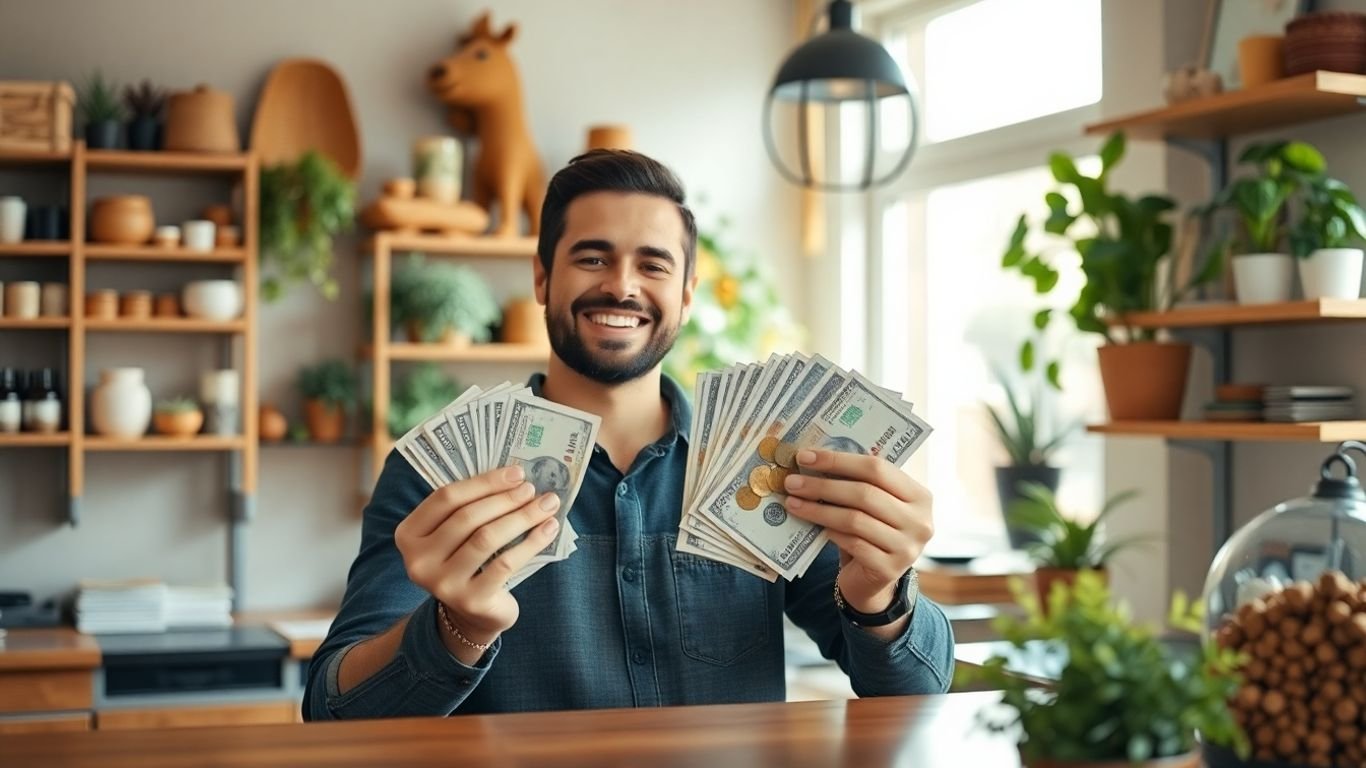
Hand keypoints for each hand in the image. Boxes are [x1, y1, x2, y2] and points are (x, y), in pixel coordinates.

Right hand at [394, 465, 560, 649]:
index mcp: (409, 534)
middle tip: (532, 489)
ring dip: (521, 517)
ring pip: (486, 538)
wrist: (471, 614)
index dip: (483, 482)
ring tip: (546, 505)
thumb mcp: (456, 535)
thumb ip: (471, 506)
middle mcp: (418, 560)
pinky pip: (505, 563)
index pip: (446, 498)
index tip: (516, 473)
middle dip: (505, 499)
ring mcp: (442, 584)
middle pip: (467, 517)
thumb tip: (515, 477)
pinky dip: (531, 542)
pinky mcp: (470, 600)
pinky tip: (549, 528)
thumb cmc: (467, 560)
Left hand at [782, 449, 932, 613]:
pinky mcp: (889, 570)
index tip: (805, 457)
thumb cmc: (870, 531)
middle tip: (793, 482)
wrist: (873, 579)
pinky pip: (853, 544)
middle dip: (823, 485)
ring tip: (793, 502)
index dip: (839, 460)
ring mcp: (907, 548)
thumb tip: (814, 458)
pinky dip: (831, 532)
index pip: (878, 468)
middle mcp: (920, 521)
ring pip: (855, 519)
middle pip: (865, 493)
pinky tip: (815, 526)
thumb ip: (856, 482)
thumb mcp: (872, 505)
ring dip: (819, 509)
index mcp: (919, 495)